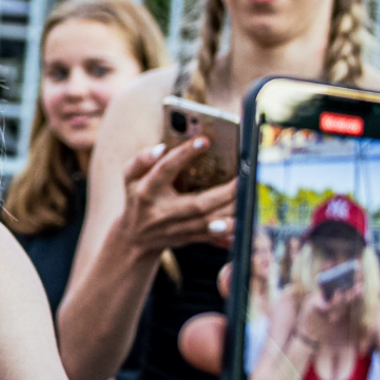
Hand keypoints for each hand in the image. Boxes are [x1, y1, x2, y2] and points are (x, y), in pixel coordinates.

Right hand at [115, 140, 236, 256]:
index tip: (205, 140)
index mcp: (146, 191)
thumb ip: (141, 160)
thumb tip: (161, 148)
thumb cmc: (137, 197)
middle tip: (244, 176)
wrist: (134, 238)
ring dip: (231, 211)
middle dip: (224, 192)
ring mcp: (176, 229)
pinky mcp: (188, 239)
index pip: (165, 170)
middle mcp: (161, 212)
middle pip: (197, 204)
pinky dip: (229, 228)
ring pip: (208, 222)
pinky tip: (245, 218)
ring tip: (250, 194)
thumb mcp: (129, 176)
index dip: (183, 155)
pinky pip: (212, 235)